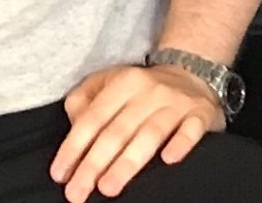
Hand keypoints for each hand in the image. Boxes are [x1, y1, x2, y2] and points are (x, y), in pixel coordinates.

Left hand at [50, 64, 227, 202]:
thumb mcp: (106, 82)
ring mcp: (176, 102)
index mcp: (121, 83)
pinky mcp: (201, 114)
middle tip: (79, 192)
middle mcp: (148, 91)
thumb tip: (73, 132)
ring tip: (108, 188)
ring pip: (150, 134)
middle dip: (95, 164)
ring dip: (128, 162)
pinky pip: (191, 130)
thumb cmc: (139, 88)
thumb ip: (83, 101)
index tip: (60, 175)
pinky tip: (168, 160)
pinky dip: (180, 144)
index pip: (92, 118)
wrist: (191, 72)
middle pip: (117, 131)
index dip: (74, 147)